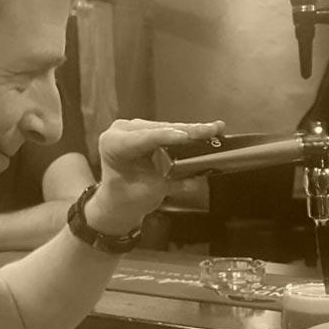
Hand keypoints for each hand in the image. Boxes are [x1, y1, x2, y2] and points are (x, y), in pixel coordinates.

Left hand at [87, 119, 222, 234]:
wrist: (118, 202)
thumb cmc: (127, 199)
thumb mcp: (150, 192)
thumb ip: (171, 181)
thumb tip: (195, 178)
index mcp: (113, 144)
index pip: (143, 139)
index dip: (166, 137)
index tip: (186, 137)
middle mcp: (122, 130)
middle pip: (158, 129)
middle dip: (187, 131)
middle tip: (212, 130)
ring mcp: (133, 128)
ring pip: (166, 127)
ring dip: (191, 130)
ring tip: (214, 129)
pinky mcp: (145, 130)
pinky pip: (167, 130)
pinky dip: (186, 132)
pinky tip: (205, 130)